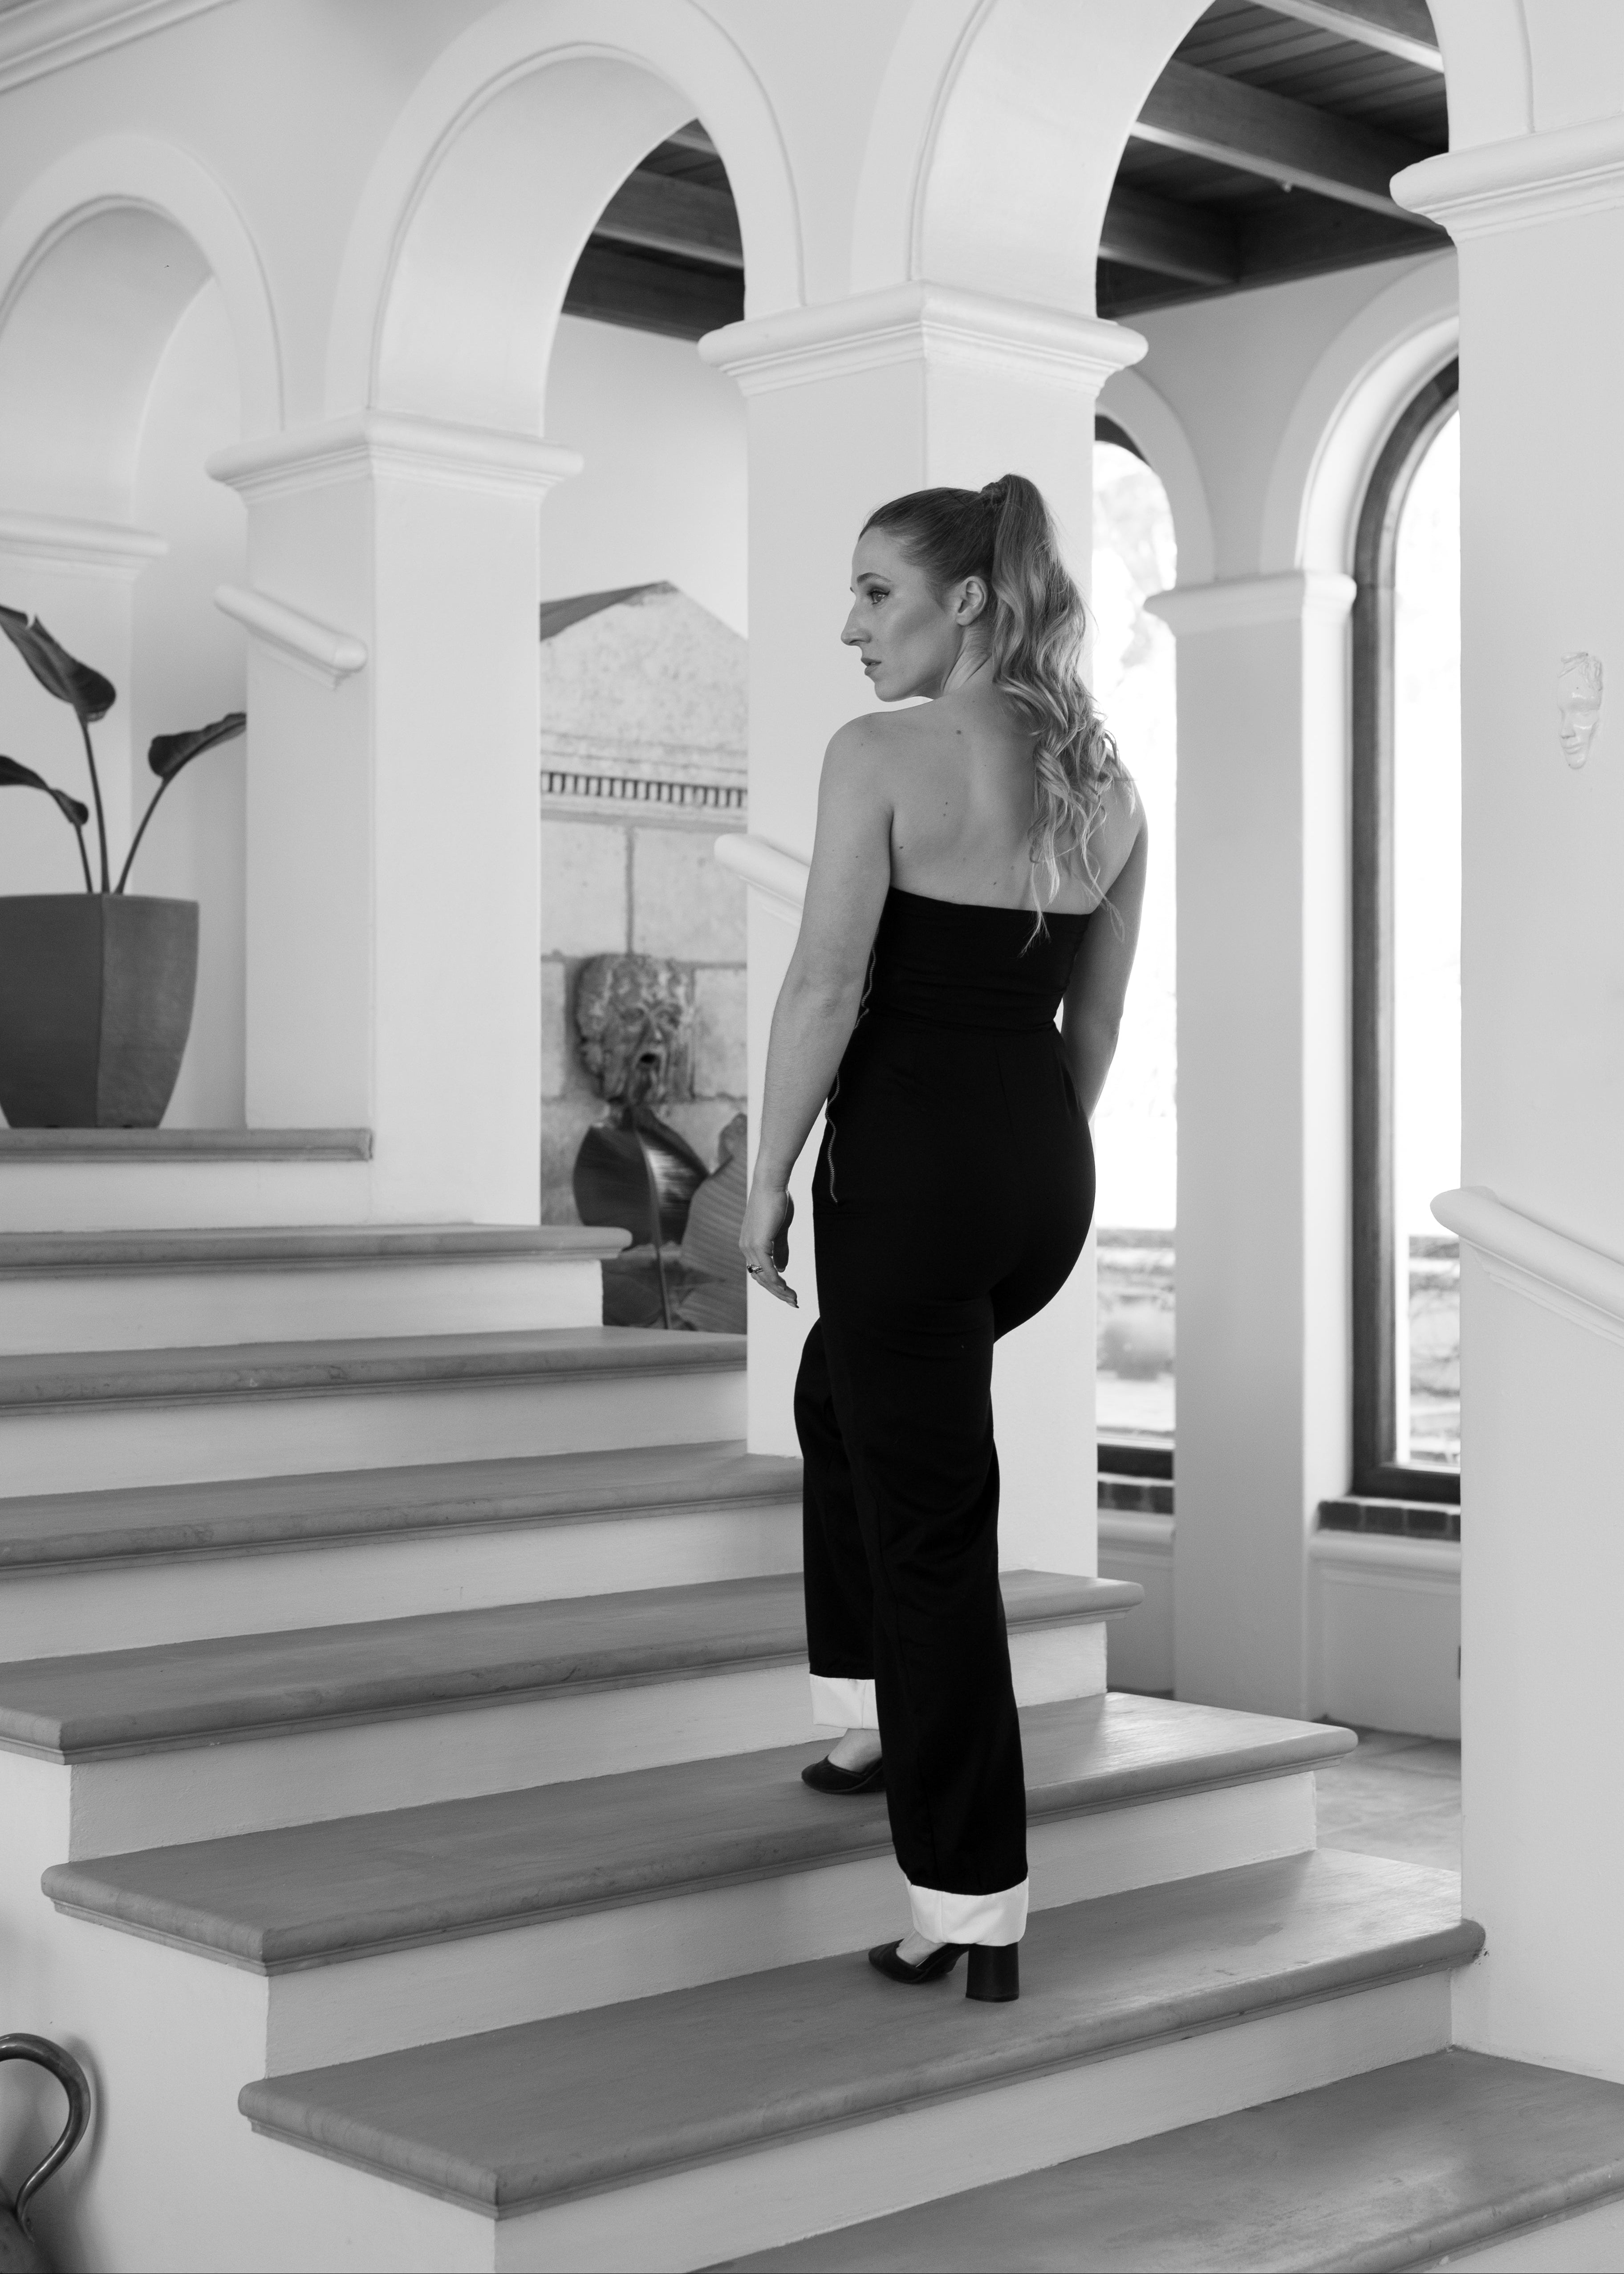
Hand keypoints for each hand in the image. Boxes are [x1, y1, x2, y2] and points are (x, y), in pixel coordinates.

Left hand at [740, 1177, 796, 1307]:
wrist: (771, 1183)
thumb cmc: (777, 1201)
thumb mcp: (780, 1229)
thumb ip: (780, 1249)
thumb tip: (782, 1269)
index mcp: (750, 1244)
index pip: (759, 1272)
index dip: (773, 1286)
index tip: (788, 1294)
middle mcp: (746, 1248)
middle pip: (761, 1279)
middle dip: (778, 1293)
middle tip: (793, 1302)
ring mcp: (750, 1247)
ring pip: (764, 1278)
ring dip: (779, 1291)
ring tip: (794, 1299)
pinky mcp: (758, 1244)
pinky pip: (767, 1270)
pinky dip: (777, 1282)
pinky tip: (786, 1289)